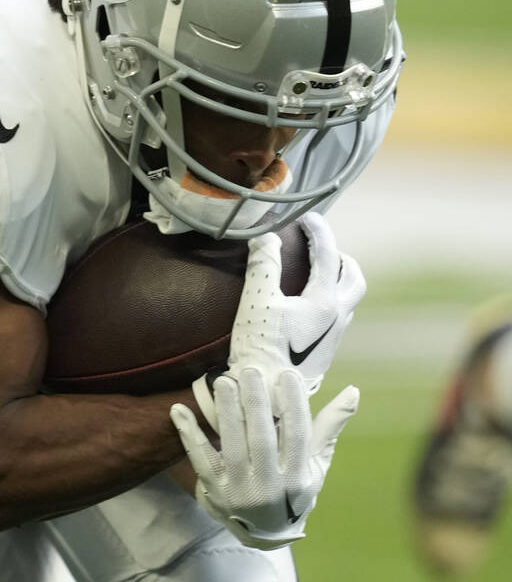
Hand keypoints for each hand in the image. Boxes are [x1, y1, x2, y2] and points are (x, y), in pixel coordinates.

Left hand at [171, 367, 358, 549]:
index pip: (298, 437)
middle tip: (249, 371)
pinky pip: (200, 458)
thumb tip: (353, 391)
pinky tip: (178, 409)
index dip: (294, 406)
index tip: (287, 375)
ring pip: (233, 447)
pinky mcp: (214, 490)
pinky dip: (189, 433)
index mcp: (298, 477)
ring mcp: (240, 490)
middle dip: (256, 404)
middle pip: (263, 440)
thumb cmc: (293, 489)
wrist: (264, 533)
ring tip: (222, 381)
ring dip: (226, 412)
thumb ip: (329, 427)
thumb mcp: (315, 464)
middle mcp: (271, 486)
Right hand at [193, 211, 362, 430]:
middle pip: (354, 278)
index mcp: (326, 302)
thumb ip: (263, 264)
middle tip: (320, 246)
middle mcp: (338, 318)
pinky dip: (328, 299)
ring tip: (313, 272)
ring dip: (336, 279)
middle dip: (340, 257)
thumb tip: (264, 235)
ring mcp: (334, 336)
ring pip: (348, 299)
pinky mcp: (324, 351)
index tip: (305, 216)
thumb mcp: (256, 300)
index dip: (316, 229)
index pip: (327, 254)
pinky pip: (337, 316)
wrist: (267, 395)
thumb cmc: (260, 347)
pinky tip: (306, 305)